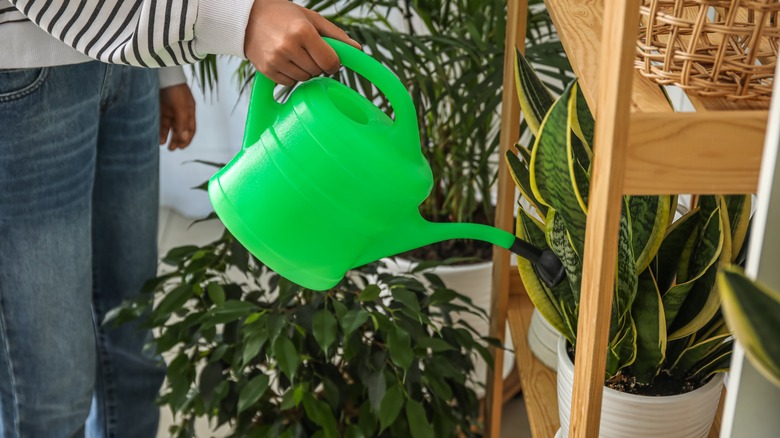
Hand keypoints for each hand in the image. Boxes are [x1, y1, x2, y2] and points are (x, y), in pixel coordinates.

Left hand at [159, 84, 195, 149]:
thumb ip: (182, 123)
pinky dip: (158, 127)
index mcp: (189, 110)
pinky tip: (155, 134)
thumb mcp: (181, 107)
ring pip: (168, 125)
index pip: (190, 128)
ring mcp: (169, 108)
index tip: (181, 147)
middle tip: (171, 149)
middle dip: (176, 139)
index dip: (187, 139)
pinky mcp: (159, 105)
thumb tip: (184, 139)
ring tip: (161, 143)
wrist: (162, 73)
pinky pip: (159, 119)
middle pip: (180, 128)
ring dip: (166, 135)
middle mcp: (180, 111)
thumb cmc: (175, 89)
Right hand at [244, 0, 360, 85]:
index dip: (334, 63)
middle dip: (318, 64)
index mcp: (302, 31)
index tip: (331, 59)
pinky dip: (291, 75)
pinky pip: (289, 83)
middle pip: (318, 71)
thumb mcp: (311, 18)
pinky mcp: (266, 70)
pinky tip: (286, 61)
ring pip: (304, 78)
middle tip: (309, 51)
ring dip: (305, 70)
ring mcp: (276, 60)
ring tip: (296, 54)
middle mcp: (288, 46)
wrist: (248, 18)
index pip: (329, 61)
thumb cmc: (283, 15)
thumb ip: (335, 35)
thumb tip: (357, 50)